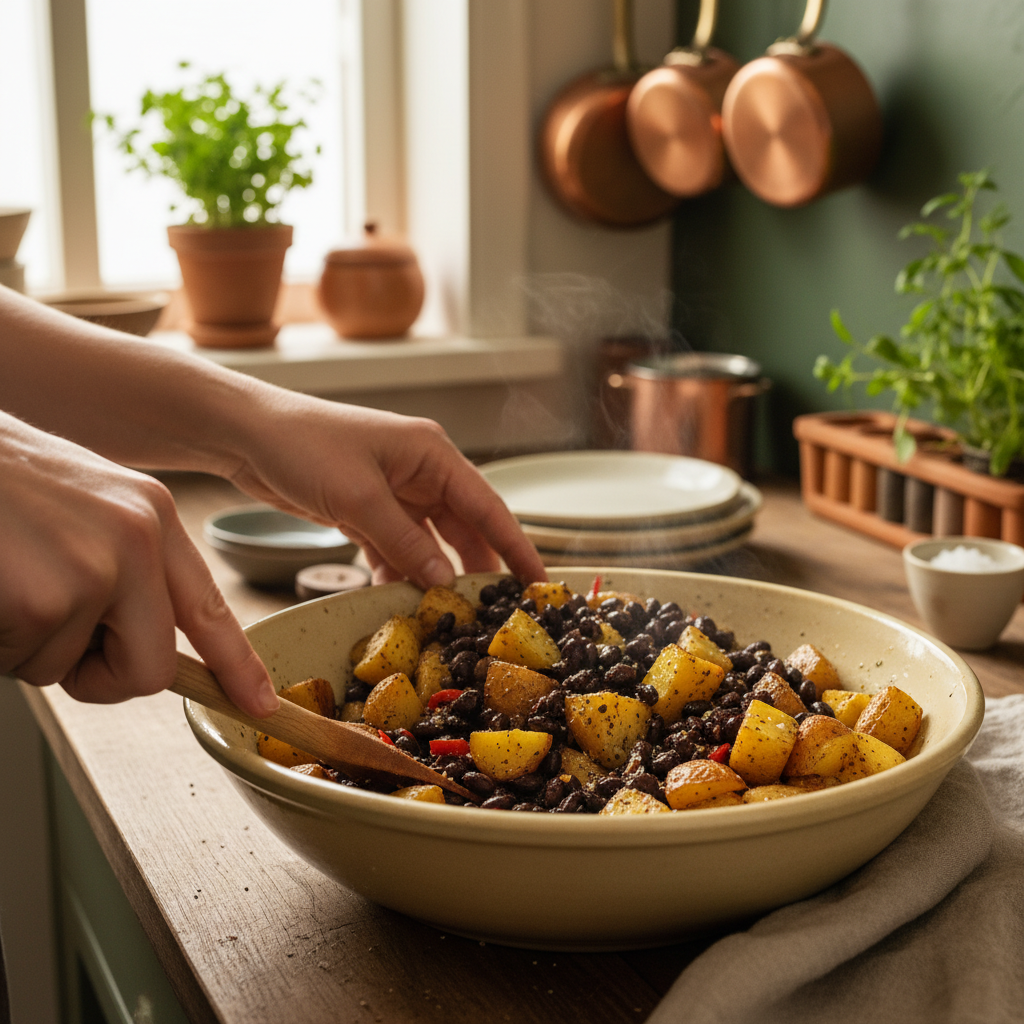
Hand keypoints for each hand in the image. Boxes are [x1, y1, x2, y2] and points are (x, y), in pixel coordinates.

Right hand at [0, 411, 278, 716]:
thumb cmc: (0, 481)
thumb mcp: (85, 506)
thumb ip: (122, 566)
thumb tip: (133, 642)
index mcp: (153, 515)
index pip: (207, 606)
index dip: (235, 664)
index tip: (257, 703)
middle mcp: (139, 538)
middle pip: (150, 669)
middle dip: (99, 677)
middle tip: (52, 640)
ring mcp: (98, 567)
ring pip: (71, 671)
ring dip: (29, 647)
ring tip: (8, 582)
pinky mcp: (47, 598)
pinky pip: (25, 664)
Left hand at [225, 395, 546, 587]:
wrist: (244, 434)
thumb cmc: (303, 446)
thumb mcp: (358, 497)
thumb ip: (404, 541)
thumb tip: (443, 580)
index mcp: (431, 454)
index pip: (487, 507)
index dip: (516, 546)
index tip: (538, 581)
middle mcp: (420, 471)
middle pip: (463, 528)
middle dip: (476, 569)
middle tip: (493, 612)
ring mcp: (393, 491)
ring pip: (429, 542)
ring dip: (434, 574)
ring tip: (447, 615)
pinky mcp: (366, 508)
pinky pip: (395, 547)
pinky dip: (398, 572)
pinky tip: (399, 600)